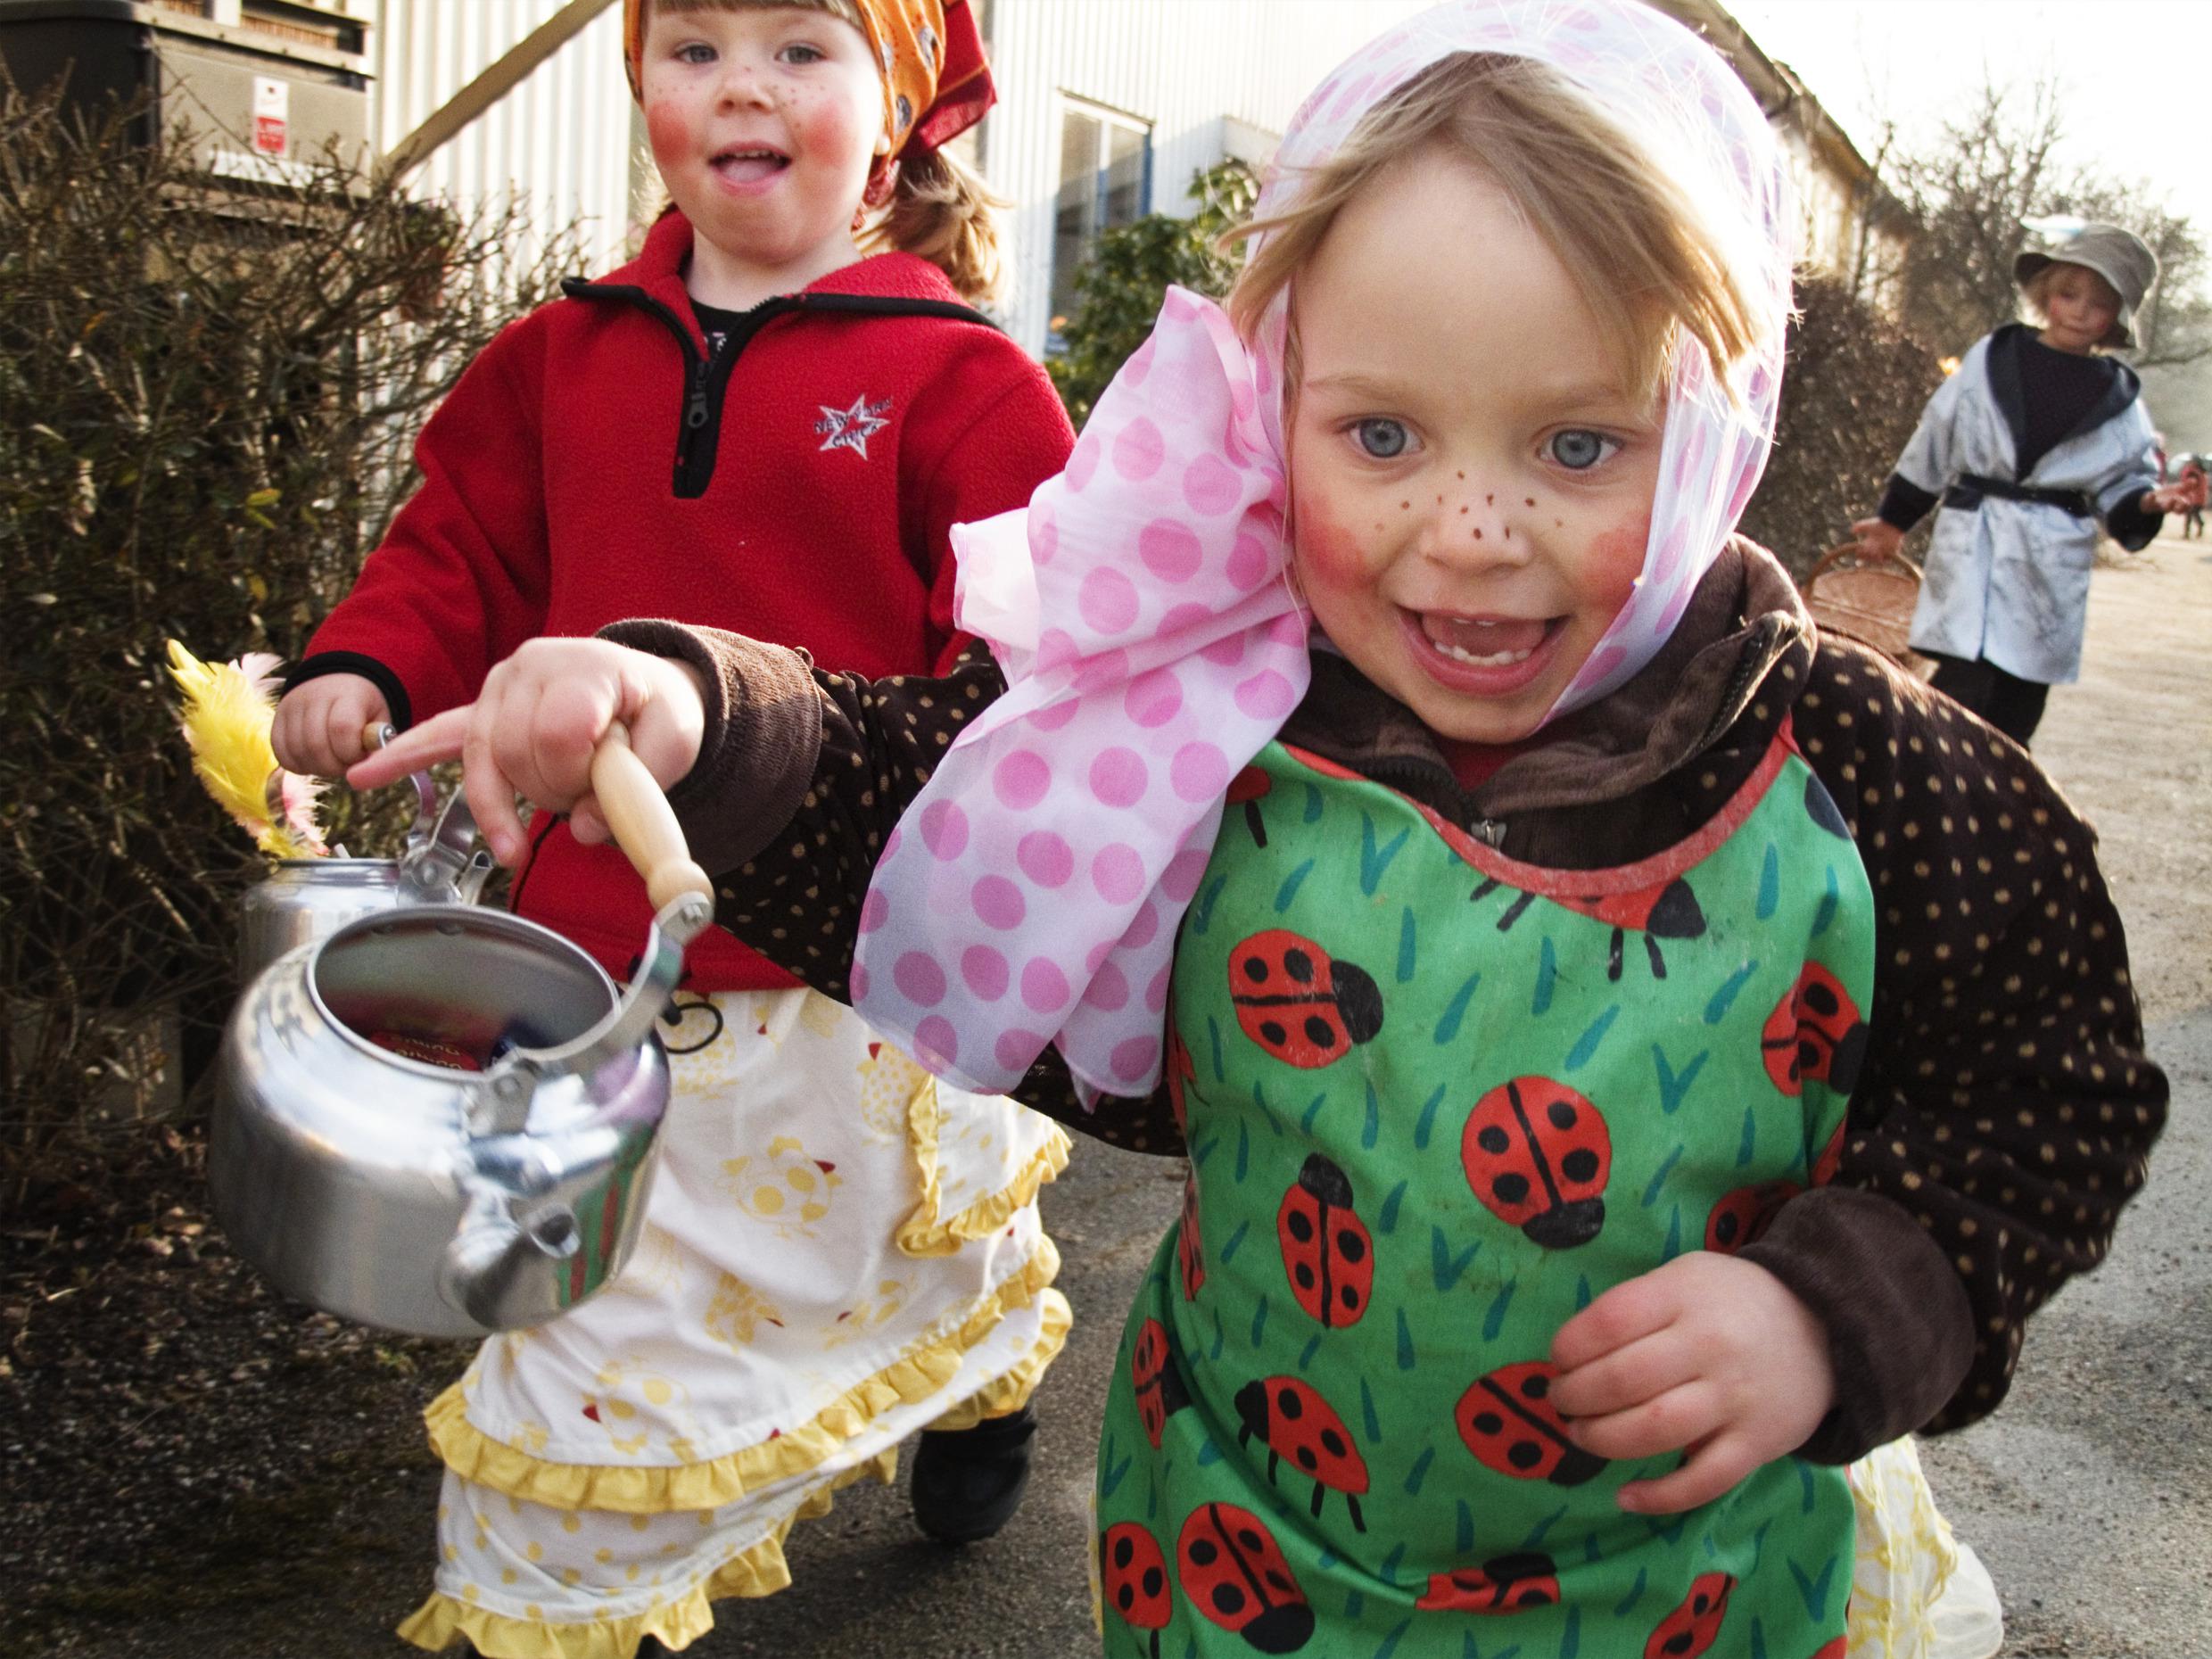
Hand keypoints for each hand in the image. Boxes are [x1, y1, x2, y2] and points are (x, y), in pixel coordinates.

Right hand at [271, 673, 388, 777]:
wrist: (338, 681)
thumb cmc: (364, 707)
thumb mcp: (380, 717)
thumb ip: (376, 741)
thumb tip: (367, 767)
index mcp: (347, 693)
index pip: (342, 728)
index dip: (351, 752)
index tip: (360, 755)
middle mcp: (314, 697)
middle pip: (316, 745)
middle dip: (334, 766)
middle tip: (346, 764)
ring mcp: (291, 707)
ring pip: (297, 752)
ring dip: (317, 768)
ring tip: (332, 762)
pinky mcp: (277, 719)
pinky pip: (281, 753)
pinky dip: (299, 766)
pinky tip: (315, 762)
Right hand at [347, 638, 705, 866]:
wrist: (643, 690)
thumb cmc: (658, 714)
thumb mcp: (676, 742)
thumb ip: (638, 786)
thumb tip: (584, 828)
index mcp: (582, 668)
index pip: (558, 733)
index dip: (578, 777)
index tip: (606, 792)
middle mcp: (530, 669)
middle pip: (515, 753)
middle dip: (550, 795)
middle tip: (589, 800)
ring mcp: (499, 689)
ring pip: (481, 761)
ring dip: (502, 807)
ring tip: (517, 845)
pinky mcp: (482, 712)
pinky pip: (436, 735)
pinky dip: (401, 756)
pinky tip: (363, 776)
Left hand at [1547, 1251, 1833, 1513]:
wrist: (1826, 1326)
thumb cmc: (1732, 1300)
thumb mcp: (1684, 1276)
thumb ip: (1635, 1305)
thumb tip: (1571, 1354)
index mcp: (1684, 1297)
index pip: (1609, 1322)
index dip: (1568, 1347)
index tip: (1557, 1360)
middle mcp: (1709, 1346)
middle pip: (1622, 1380)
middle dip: (1574, 1397)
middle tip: (1560, 1401)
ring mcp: (1735, 1399)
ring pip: (1654, 1430)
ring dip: (1602, 1439)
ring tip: (1580, 1434)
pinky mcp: (1757, 1445)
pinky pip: (1703, 1481)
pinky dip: (1659, 1497)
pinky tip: (1626, 1496)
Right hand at [1848, 517, 1905, 561]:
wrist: (1892, 524)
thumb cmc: (1879, 525)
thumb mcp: (1866, 525)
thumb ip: (1858, 527)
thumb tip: (1851, 531)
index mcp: (1870, 542)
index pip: (1862, 552)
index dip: (1859, 553)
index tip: (1858, 549)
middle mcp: (1876, 548)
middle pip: (1868, 558)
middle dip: (1866, 556)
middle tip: (1866, 550)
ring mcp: (1884, 550)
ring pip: (1876, 560)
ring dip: (1873, 558)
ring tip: (1874, 552)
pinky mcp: (1892, 552)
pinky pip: (1888, 560)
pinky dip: (1884, 560)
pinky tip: (1880, 555)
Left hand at [2145, 483, 2200, 514]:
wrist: (2149, 500)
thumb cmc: (2167, 495)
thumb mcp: (2177, 489)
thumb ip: (2186, 486)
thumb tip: (2194, 480)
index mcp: (2178, 504)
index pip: (2186, 507)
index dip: (2189, 505)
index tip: (2191, 497)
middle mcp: (2170, 507)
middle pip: (2177, 510)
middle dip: (2181, 507)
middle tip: (2184, 502)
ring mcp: (2159, 506)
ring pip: (2165, 508)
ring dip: (2169, 504)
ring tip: (2172, 499)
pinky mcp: (2149, 503)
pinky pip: (2149, 502)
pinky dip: (2150, 499)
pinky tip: (2151, 495)